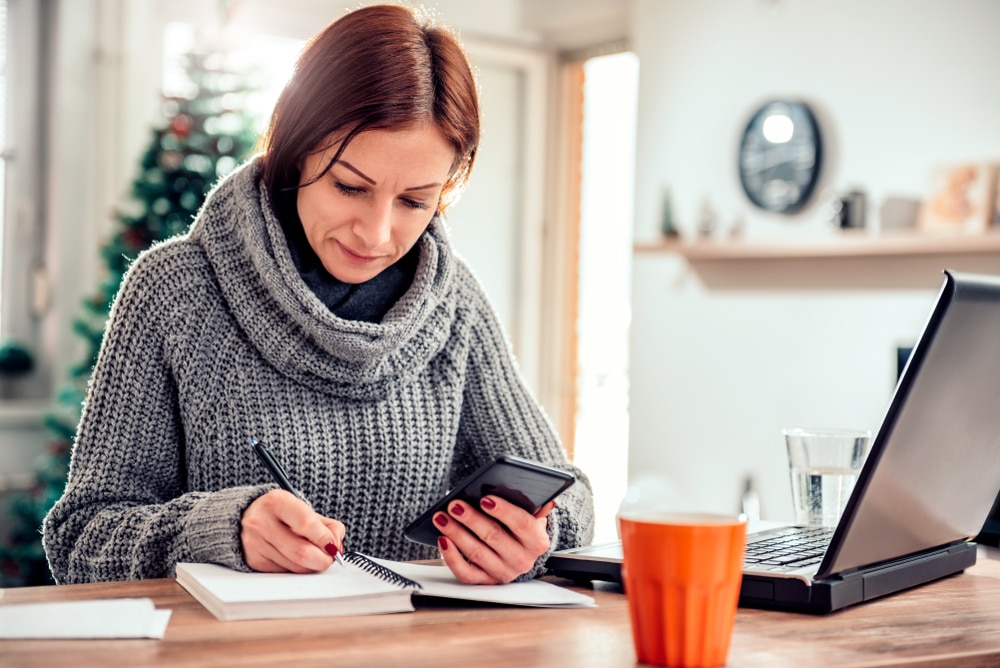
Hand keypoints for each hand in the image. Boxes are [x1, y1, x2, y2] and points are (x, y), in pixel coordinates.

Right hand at [240, 489, 345, 572]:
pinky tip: (297, 558)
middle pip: (300, 552)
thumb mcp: (304, 509)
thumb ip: (327, 526)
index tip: (334, 545)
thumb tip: (336, 547)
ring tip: (316, 556)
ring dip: (312, 566)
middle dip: (323, 559)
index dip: (324, 538)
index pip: (306, 523)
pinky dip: (298, 569)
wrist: (245, 517)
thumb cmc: (281, 513)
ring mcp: (256, 543)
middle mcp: (262, 522)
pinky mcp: (254, 561)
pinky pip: (285, 572)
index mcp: (277, 502)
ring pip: (295, 566)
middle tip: (330, 558)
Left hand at [433, 495, 554, 583]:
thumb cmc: (522, 526)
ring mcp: (503, 572)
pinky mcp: (485, 581)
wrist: (521, 552)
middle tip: (455, 505)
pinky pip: (466, 573)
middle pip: (494, 537)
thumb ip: (530, 503)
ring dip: (456, 533)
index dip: (504, 511)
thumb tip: (523, 491)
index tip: (485, 499)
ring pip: (477, 553)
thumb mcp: (531, 514)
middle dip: (472, 519)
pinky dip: (452, 557)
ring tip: (442, 517)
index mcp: (537, 541)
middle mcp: (522, 560)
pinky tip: (443, 540)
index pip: (522, 524)